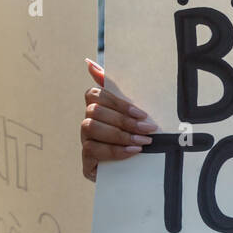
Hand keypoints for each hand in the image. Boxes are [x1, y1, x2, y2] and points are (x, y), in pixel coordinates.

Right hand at [81, 58, 155, 181]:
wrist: (137, 169)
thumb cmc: (136, 134)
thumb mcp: (133, 112)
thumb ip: (116, 87)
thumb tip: (89, 63)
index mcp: (97, 106)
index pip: (97, 94)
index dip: (119, 104)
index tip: (142, 113)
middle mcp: (87, 122)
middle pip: (95, 111)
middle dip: (124, 121)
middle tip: (148, 129)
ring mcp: (84, 141)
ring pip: (91, 128)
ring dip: (120, 135)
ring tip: (143, 142)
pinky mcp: (86, 161)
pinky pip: (91, 150)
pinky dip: (114, 150)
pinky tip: (132, 152)